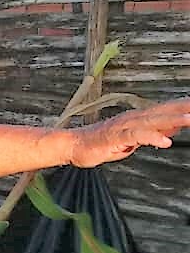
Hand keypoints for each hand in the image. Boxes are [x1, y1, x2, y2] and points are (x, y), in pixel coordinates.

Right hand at [69, 98, 189, 168]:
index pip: (166, 110)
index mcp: (139, 118)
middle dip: (183, 109)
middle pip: (164, 112)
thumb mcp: (133, 140)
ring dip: (173, 120)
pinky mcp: (115, 137)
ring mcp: (124, 126)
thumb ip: (153, 132)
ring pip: (153, 121)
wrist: (74, 145)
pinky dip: (151, 138)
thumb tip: (173, 127)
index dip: (183, 106)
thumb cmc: (100, 143)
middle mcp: (134, 118)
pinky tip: (165, 142)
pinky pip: (136, 136)